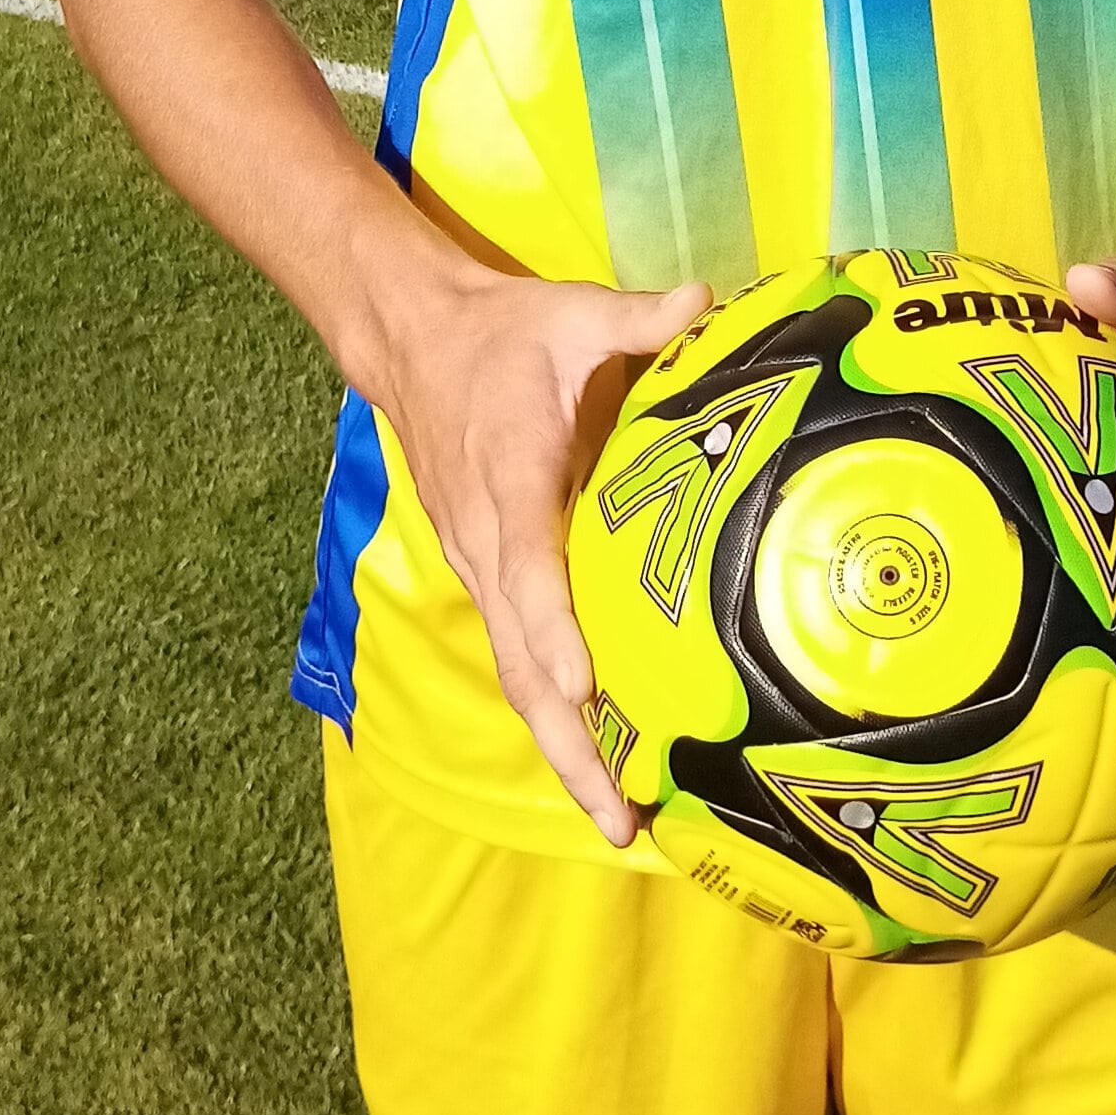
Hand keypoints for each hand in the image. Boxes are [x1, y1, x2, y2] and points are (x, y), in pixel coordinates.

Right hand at [356, 260, 710, 841]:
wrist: (412, 341)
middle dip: (566, 743)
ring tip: (616, 817)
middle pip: (520, 661)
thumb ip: (636, 317)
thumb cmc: (502, 333)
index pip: (529, 571)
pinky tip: (596, 760)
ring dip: (561, 747)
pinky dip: (551, 715)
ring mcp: (480, 567)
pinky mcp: (486, 575)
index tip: (589, 689)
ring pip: (516, 674)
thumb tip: (703, 298)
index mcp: (511, 482)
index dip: (555, 634)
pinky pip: (517, 658)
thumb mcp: (569, 312)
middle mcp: (488, 543)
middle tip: (619, 814)